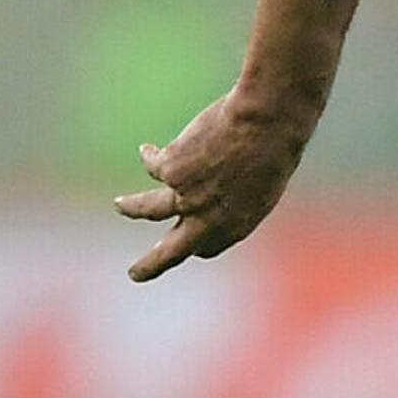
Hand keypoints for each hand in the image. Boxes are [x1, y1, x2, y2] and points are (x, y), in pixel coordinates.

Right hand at [115, 85, 317, 280]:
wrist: (267, 122)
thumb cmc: (276, 145)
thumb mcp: (265, 182)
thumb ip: (239, 196)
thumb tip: (221, 192)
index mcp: (237, 225)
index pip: (208, 246)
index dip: (198, 244)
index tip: (191, 244)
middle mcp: (209, 219)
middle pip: (171, 251)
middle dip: (151, 265)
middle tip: (136, 274)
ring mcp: (187, 197)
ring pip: (146, 209)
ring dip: (131, 208)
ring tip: (121, 205)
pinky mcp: (170, 171)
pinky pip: (152, 164)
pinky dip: (149, 155)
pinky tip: (145, 149)